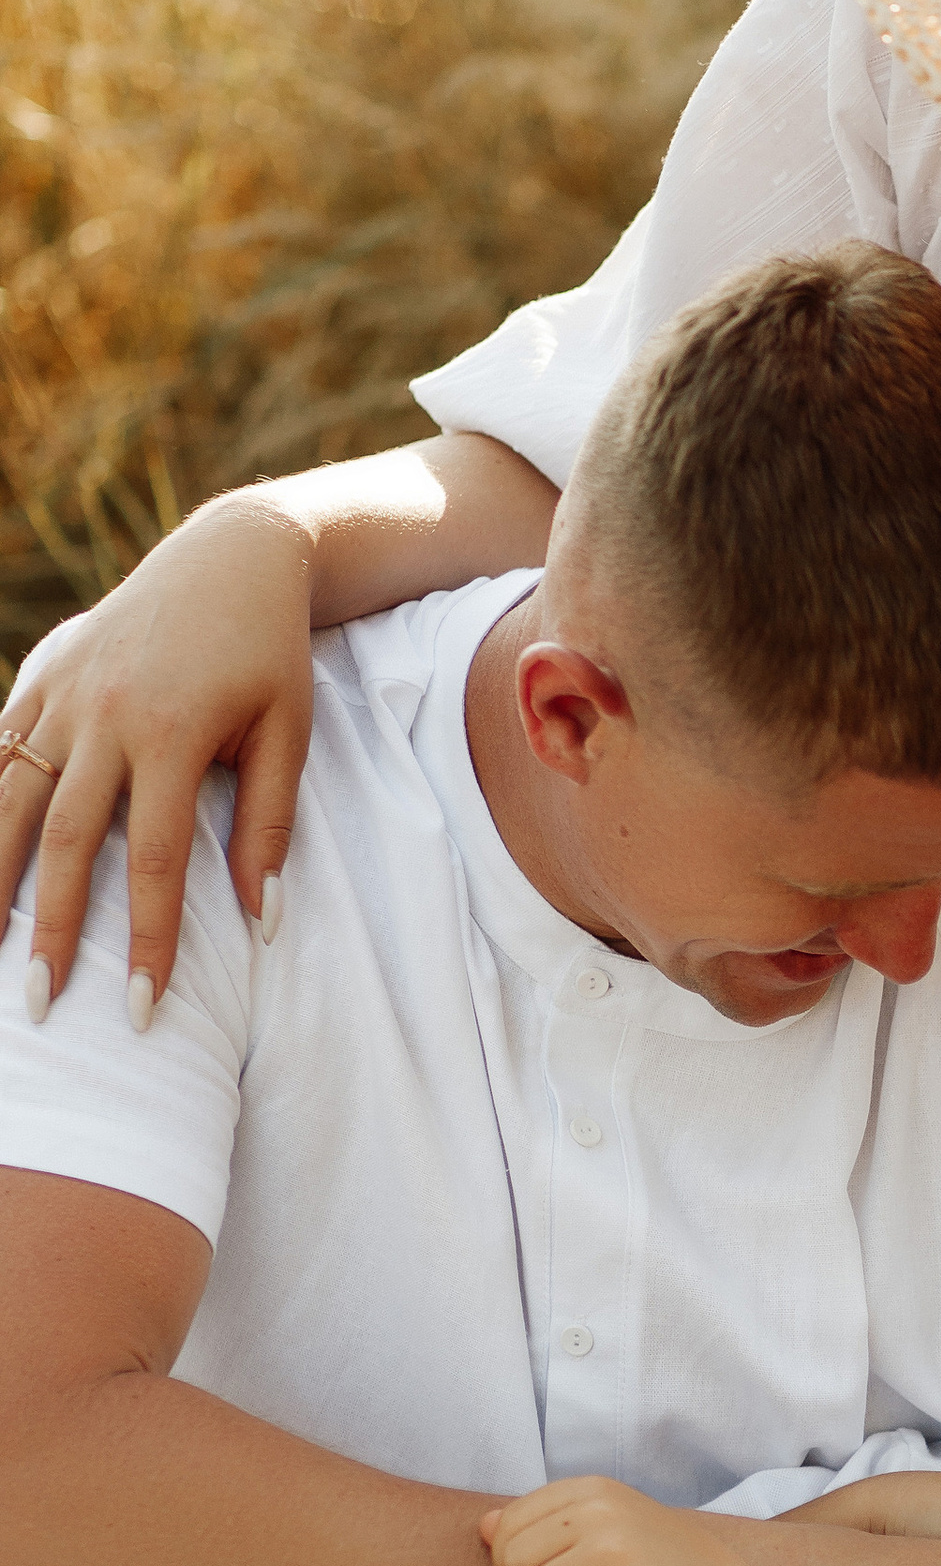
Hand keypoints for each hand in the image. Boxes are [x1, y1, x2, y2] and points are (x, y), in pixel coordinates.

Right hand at [2, 498, 316, 1009]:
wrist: (229, 557)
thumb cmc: (268, 655)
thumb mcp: (289, 735)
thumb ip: (270, 827)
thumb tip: (258, 920)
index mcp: (172, 734)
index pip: (155, 864)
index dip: (146, 941)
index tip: (142, 1009)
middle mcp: (103, 715)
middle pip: (65, 843)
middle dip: (50, 930)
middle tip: (40, 1004)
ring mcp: (61, 693)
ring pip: (10, 797)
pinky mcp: (39, 676)